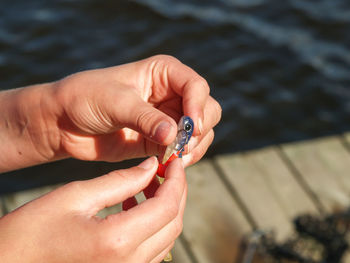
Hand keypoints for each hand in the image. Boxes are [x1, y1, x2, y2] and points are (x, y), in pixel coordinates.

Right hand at [0, 157, 185, 262]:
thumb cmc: (31, 232)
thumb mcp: (75, 196)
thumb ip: (120, 180)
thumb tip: (152, 166)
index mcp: (117, 241)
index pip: (167, 207)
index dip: (177, 180)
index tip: (174, 161)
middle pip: (173, 224)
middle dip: (176, 192)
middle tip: (165, 169)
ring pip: (166, 238)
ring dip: (165, 208)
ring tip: (148, 184)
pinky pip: (151, 250)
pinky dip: (152, 225)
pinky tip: (133, 206)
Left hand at [53, 55, 220, 164]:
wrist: (65, 123)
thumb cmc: (85, 99)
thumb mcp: (115, 102)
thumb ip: (146, 118)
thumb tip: (174, 137)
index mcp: (163, 73)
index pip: (196, 86)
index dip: (198, 106)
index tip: (190, 128)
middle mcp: (171, 94)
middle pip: (207, 110)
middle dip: (198, 129)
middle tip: (182, 146)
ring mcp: (168, 119)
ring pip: (201, 133)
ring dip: (194, 147)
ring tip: (174, 159)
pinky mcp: (161, 141)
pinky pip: (185, 150)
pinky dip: (183, 159)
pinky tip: (168, 165)